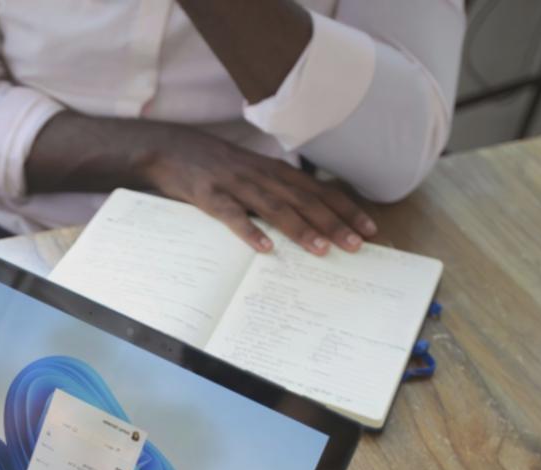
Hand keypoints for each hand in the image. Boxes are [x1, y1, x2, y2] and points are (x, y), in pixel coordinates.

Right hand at [140, 125, 376, 254]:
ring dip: (300, 229)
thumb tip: (308, 214)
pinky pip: (231, 216)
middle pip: (304, 201)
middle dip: (333, 223)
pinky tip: (265, 249)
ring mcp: (236, 185)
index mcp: (275, 171)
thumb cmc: (215, 165)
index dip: (346, 209)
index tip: (370, 228)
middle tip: (356, 246)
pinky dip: (249, 231)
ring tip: (321, 249)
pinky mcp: (209, 196)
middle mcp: (262, 175)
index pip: (319, 191)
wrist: (171, 149)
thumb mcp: (252, 172)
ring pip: (275, 208)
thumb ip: (277, 190)